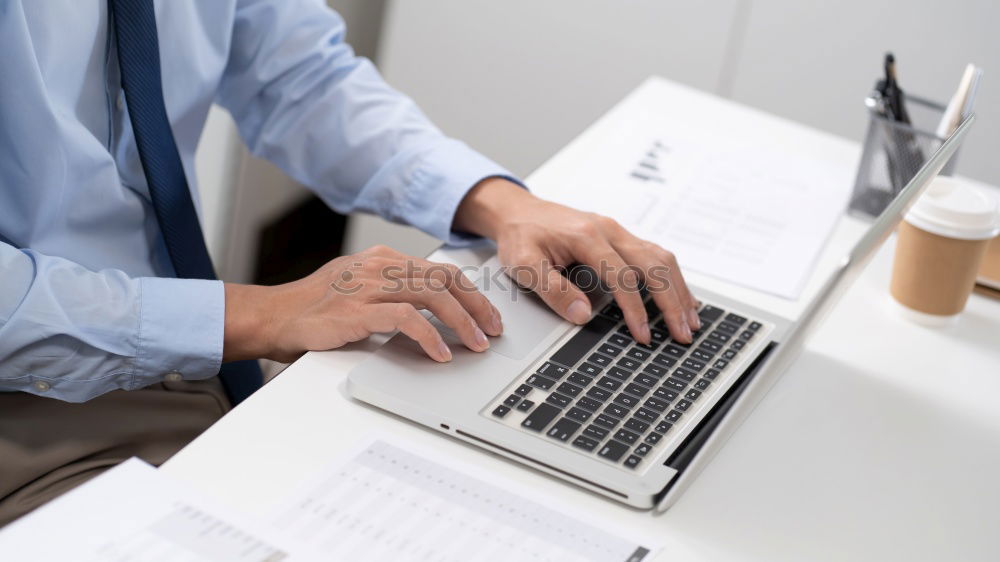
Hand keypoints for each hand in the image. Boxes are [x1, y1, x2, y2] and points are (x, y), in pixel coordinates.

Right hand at [223, 245, 502, 362]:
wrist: (273, 317)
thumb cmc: (315, 308)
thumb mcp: (359, 286)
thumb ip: (393, 289)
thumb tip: (436, 305)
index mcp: (383, 259)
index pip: (441, 270)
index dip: (471, 293)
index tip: (488, 316)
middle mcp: (378, 266)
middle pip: (445, 279)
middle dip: (477, 307)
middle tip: (492, 331)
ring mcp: (367, 286)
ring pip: (433, 295)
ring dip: (462, 322)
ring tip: (475, 344)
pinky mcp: (356, 311)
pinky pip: (406, 319)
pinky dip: (430, 336)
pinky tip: (441, 352)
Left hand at [454, 178, 699, 343]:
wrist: (517, 210)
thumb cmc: (521, 236)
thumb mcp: (524, 264)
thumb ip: (553, 289)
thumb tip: (583, 314)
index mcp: (586, 236)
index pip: (622, 276)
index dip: (636, 309)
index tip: (643, 335)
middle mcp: (609, 230)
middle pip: (654, 264)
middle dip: (672, 301)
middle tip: (682, 334)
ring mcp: (617, 232)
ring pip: (661, 258)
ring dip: (679, 289)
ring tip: (690, 320)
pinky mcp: (620, 237)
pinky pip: (654, 255)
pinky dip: (671, 278)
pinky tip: (680, 297)